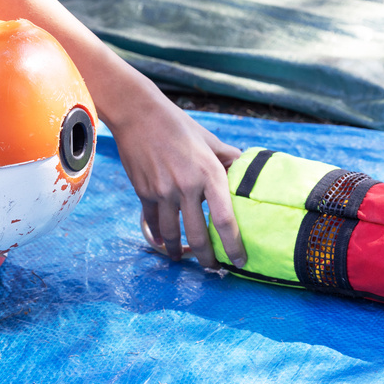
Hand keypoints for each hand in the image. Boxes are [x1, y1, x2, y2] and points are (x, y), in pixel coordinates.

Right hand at [109, 94, 247, 269]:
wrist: (138, 115)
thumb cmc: (178, 125)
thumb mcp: (209, 140)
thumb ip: (229, 158)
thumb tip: (244, 170)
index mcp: (210, 174)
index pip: (226, 219)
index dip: (234, 245)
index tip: (239, 260)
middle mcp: (187, 187)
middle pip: (199, 236)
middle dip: (207, 258)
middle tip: (213, 268)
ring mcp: (163, 192)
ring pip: (173, 235)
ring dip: (178, 252)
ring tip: (183, 258)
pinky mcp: (144, 193)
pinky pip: (153, 223)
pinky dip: (159, 236)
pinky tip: (164, 242)